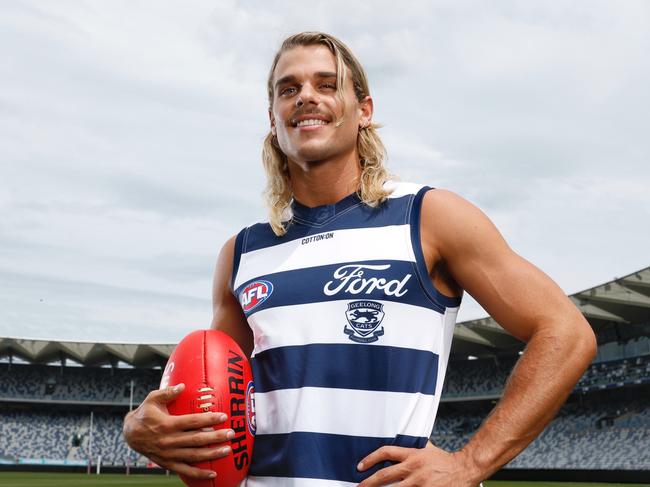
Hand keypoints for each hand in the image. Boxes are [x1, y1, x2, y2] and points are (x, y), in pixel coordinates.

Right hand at [122, 383, 233, 479]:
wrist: (130, 434)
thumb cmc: (144, 414)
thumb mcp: (152, 399)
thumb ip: (168, 392)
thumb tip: (183, 386)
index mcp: (167, 424)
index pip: (192, 422)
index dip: (209, 419)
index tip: (223, 416)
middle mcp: (169, 440)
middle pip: (197, 439)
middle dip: (216, 437)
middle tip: (231, 433)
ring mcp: (169, 454)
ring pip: (194, 456)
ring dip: (212, 454)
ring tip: (227, 450)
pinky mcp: (168, 463)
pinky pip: (185, 470)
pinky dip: (199, 474)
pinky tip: (212, 474)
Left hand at [357, 443, 481, 486]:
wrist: (464, 469)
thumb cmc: (444, 460)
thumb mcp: (427, 448)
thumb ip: (413, 446)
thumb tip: (400, 440)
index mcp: (412, 454)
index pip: (386, 452)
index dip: (370, 458)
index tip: (359, 466)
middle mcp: (413, 468)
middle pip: (385, 475)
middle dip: (369, 483)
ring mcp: (420, 483)